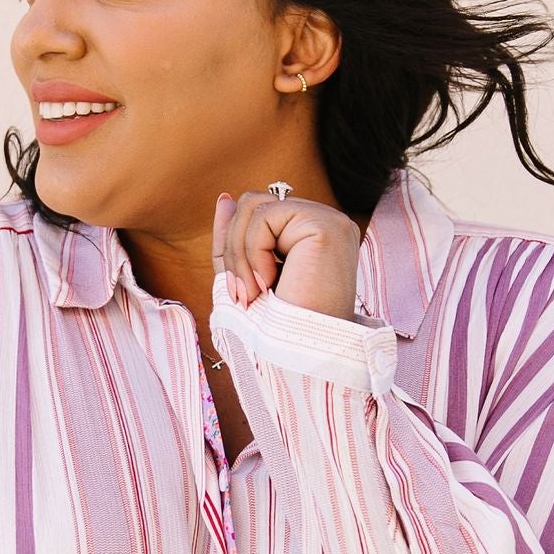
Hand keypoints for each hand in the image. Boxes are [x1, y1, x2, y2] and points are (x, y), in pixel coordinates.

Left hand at [213, 188, 361, 319]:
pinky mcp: (326, 224)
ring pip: (254, 206)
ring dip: (241, 254)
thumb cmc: (274, 327)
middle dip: (234, 248)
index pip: (258, 212)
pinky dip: (254, 253)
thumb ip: (234, 237)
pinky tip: (270, 282)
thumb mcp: (243, 276)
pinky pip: (265, 216)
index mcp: (310, 233)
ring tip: (255, 291)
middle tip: (243, 294)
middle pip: (252, 204)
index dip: (236, 246)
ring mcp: (330, 220)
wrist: (296, 355)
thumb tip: (223, 198)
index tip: (241, 291)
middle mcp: (325, 222)